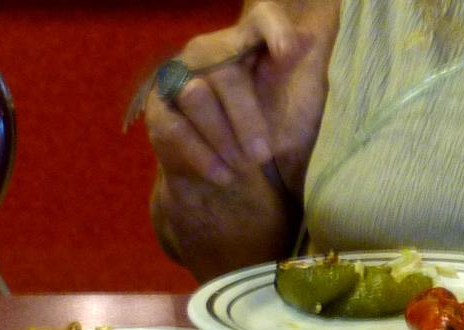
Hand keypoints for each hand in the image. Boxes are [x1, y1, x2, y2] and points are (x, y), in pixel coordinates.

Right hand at [140, 2, 329, 191]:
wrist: (212, 164)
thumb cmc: (249, 125)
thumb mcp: (272, 102)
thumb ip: (280, 73)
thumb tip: (306, 38)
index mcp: (240, 43)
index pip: (260, 21)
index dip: (274, 31)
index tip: (288, 52)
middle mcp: (205, 52)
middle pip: (225, 74)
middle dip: (246, 119)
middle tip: (263, 155)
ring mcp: (176, 77)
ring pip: (197, 98)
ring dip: (224, 138)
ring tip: (244, 166)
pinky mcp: (158, 109)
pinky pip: (177, 129)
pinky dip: (203, 156)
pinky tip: (224, 175)